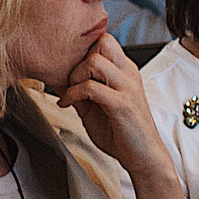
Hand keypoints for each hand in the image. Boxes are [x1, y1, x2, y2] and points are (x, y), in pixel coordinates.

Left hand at [56, 34, 174, 187]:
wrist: (144, 157)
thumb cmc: (120, 132)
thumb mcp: (93, 107)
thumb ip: (78, 91)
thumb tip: (55, 79)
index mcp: (124, 71)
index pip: (105, 41)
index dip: (83, 49)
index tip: (69, 68)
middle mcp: (129, 74)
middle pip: (103, 42)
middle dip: (79, 58)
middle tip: (71, 79)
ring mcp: (127, 88)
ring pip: (95, 61)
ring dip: (76, 75)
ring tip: (71, 92)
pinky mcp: (122, 104)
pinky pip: (91, 87)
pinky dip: (73, 94)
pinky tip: (68, 104)